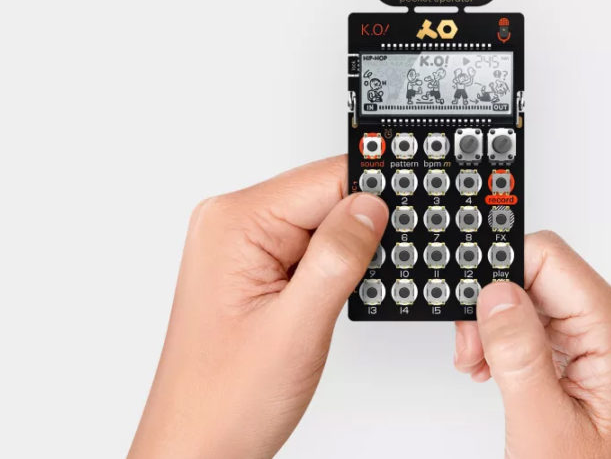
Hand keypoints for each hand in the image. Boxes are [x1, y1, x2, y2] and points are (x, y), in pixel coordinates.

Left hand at [129, 156, 387, 458]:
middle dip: (364, 227)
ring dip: (350, 251)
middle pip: (325, 195)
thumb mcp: (296, 327)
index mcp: (234, 225)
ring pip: (323, 222)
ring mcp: (242, 247)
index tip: (413, 213)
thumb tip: (372, 205)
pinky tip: (337, 297)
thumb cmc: (224, 400)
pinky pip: (311, 247)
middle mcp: (233, 225)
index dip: (375, 195)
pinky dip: (336, 267)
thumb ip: (338, 256)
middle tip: (383, 267)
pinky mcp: (254, 268)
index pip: (325, 178)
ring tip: (349, 296)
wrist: (197, 447)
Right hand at [453, 231, 610, 457]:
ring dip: (500, 327)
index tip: (468, 306)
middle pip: (542, 276)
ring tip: (482, 366)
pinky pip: (548, 327)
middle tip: (473, 351)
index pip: (550, 258)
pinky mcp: (597, 359)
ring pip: (539, 300)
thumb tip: (495, 291)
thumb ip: (518, 351)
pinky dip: (515, 343)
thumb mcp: (544, 423)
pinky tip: (499, 369)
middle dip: (495, 306)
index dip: (501, 272)